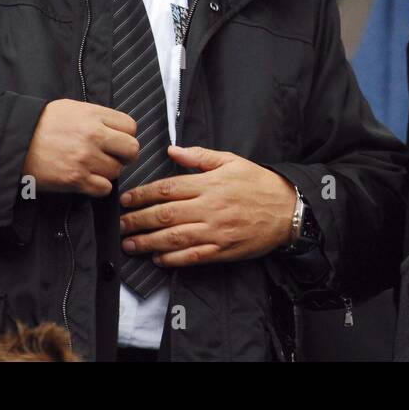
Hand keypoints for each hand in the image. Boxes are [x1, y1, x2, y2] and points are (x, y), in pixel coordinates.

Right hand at [22, 99, 138, 196]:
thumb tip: (115, 128)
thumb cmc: (41, 123)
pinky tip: (86, 179)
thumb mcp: (71, 108)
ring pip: (117, 171)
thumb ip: (97, 116)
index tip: (116, 140)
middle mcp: (93, 136)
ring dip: (107, 172)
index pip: (131, 127)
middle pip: (132, 150)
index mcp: (94, 115)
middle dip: (124, 155)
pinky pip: (104, 189)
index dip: (125, 135)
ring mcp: (85, 159)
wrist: (13, 140)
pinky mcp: (75, 179)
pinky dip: (98, 187)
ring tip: (91, 167)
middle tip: (111, 157)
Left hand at [118, 145, 296, 267]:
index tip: (126, 200)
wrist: (287, 209)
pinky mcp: (223, 250)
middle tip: (121, 224)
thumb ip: (200, 156)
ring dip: (148, 242)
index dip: (143, 195)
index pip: (167, 189)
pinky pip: (192, 257)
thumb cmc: (258, 183)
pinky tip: (157, 258)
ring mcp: (215, 231)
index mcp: (209, 184)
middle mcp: (209, 208)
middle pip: (165, 214)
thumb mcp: (231, 161)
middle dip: (138, 220)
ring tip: (130, 244)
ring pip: (174, 238)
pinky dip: (172, 259)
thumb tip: (172, 150)